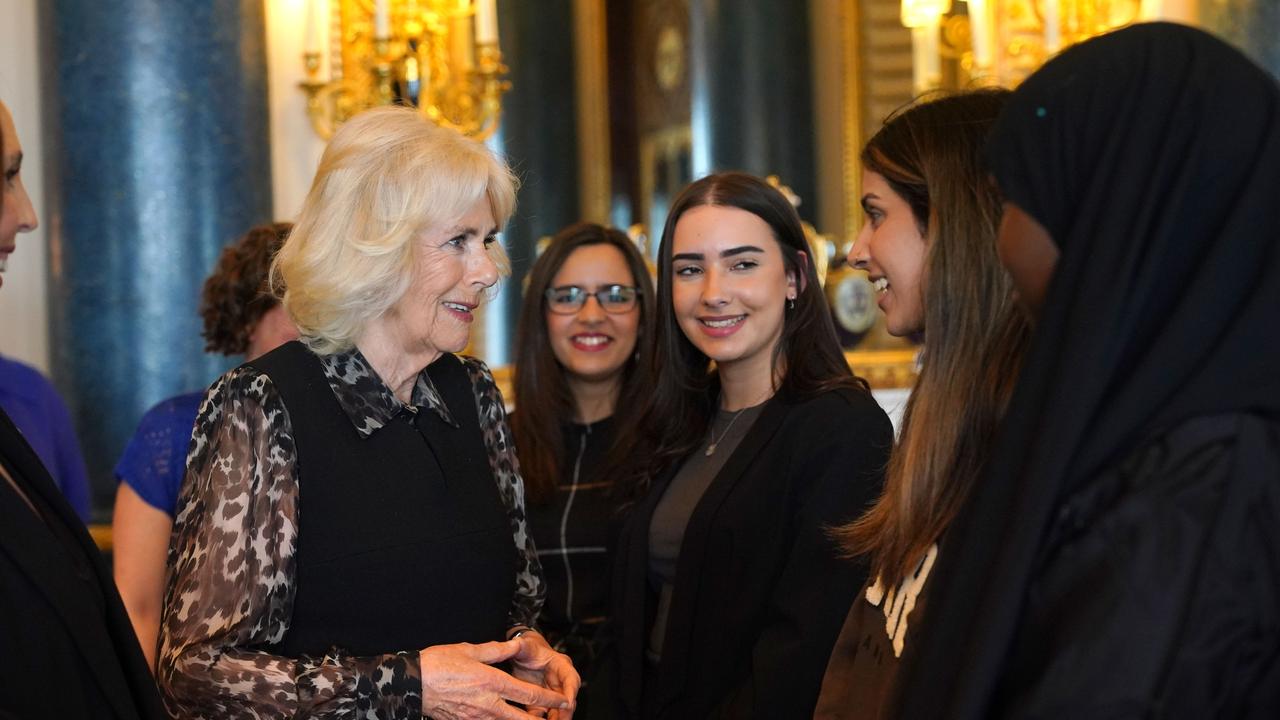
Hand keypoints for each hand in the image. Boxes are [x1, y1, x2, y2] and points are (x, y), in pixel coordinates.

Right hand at [420, 641, 572, 719]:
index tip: (564, 700)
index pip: (529, 695)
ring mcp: (476, 717)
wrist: (412, 683)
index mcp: (492, 683)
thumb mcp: (470, 650)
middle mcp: (488, 704)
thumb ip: (497, 650)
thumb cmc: (439, 663)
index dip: (550, 699)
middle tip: (553, 718)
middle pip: (522, 719)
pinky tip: (505, 718)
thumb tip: (516, 644)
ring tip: (534, 719)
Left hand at [508, 632, 579, 719]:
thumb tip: (516, 643)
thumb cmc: (528, 649)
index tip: (567, 703)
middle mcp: (561, 681)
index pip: (571, 679)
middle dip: (565, 712)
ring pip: (558, 709)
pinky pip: (545, 713)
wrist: (524, 654)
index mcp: (561, 665)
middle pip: (568, 698)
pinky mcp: (542, 701)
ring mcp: (553, 692)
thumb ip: (521, 645)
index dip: (570, 691)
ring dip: (556, 718)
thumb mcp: (525, 646)